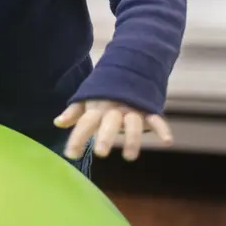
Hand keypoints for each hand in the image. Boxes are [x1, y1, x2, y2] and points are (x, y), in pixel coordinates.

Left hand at [54, 100, 173, 160]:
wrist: (130, 68)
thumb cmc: (105, 93)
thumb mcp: (88, 100)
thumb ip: (74, 112)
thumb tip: (58, 122)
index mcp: (98, 106)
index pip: (86, 122)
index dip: (77, 137)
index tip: (70, 155)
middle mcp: (115, 108)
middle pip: (110, 123)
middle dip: (106, 137)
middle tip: (100, 153)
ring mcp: (132, 109)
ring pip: (133, 124)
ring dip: (132, 139)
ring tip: (129, 157)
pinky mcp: (148, 110)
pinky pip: (156, 119)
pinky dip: (163, 129)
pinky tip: (167, 141)